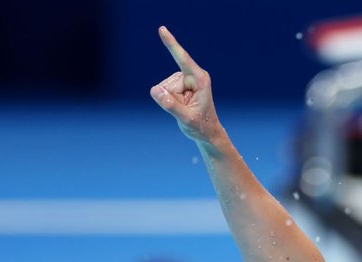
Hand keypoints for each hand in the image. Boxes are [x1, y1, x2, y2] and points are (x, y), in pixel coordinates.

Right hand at [151, 27, 220, 143]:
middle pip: (167, 84)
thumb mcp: (186, 119)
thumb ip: (170, 105)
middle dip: (172, 99)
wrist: (206, 132)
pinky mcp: (177, 84)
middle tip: (188, 110)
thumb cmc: (201, 126)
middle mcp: (192, 75)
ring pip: (163, 88)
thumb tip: (154, 90)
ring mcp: (184, 79)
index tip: (162, 29)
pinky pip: (162, 92)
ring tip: (186, 109)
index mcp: (200, 79)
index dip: (172, 44)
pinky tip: (182, 106)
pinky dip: (169, 101)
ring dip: (172, 101)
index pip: (182, 59)